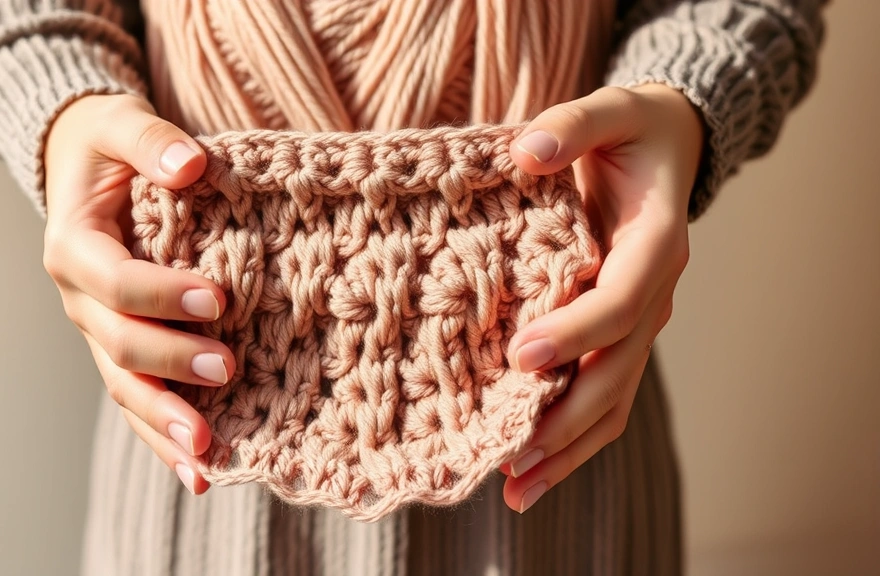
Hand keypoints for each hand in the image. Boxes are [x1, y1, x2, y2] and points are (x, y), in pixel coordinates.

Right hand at [43, 94, 236, 494]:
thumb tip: (192, 166)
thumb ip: (150, 140)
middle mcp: (80, 299)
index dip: (162, 295)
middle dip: (172, 364)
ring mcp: (99, 331)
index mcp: (74, 248)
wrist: (85, 169)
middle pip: (119, 347)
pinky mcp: (123, 346)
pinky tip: (199, 471)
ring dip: (164, 424)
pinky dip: (164, 434)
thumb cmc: (107, 144)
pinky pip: (139, 397)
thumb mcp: (120, 123)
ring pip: (125, 388)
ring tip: (206, 457)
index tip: (218, 298)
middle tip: (227, 368)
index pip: (115, 283)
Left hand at [500, 85, 702, 511]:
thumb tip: (526, 150)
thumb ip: (572, 125)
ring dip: (568, 448)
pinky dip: (571, 439)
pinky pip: (602, 398)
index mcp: (655, 243)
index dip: (578, 331)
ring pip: (612, 400)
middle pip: (618, 370)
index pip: (622, 299)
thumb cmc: (631, 132)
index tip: (523, 355)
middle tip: (513, 453)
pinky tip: (529, 472)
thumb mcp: (610, 112)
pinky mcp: (618, 337)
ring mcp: (639, 323)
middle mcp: (654, 294)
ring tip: (515, 487)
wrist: (668, 151)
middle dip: (567, 416)